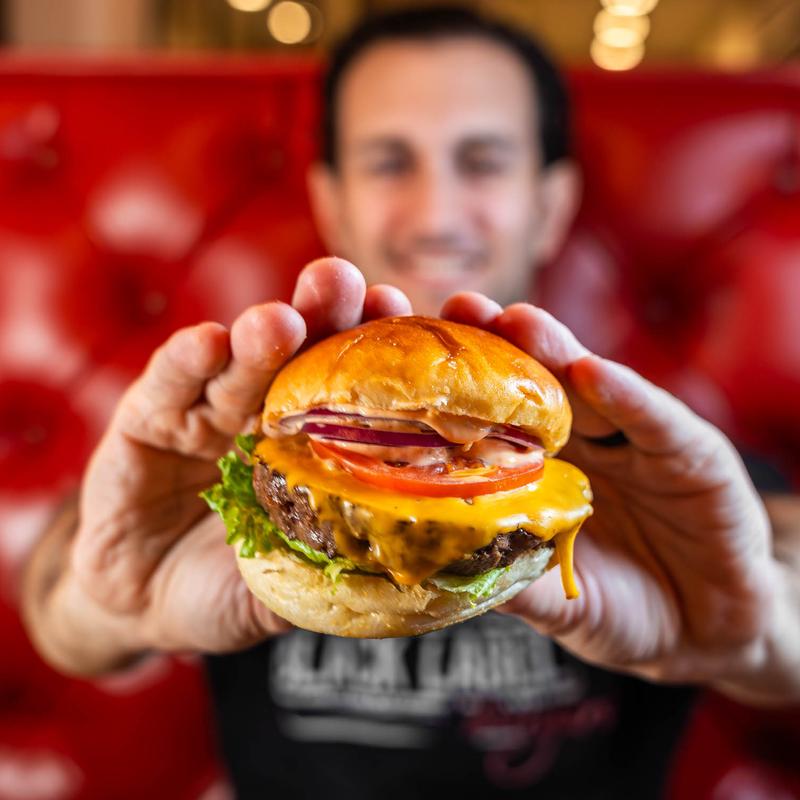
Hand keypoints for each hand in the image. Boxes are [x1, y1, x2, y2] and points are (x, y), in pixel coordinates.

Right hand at [70, 258, 410, 654]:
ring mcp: (213, 409)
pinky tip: (209, 343)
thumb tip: (419, 580)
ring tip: (281, 320)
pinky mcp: (150, 418)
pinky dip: (189, 363)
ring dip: (265, 333)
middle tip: (357, 286)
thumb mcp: (290, 588)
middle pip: (312, 353)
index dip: (406, 354)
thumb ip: (336, 575)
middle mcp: (275, 413)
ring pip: (244, 361)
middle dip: (336, 314)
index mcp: (322, 445)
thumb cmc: (229, 586)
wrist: (139, 600)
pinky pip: (170, 385)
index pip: (373, 390)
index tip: (452, 312)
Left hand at [441, 292, 775, 689]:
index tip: (409, 353)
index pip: (495, 420)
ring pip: (591, 386)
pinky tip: (594, 373)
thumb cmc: (618, 607)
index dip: (456, 388)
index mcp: (541, 470)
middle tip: (459, 307)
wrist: (705, 630)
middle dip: (498, 344)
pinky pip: (657, 422)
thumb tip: (433, 569)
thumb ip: (511, 581)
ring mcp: (636, 442)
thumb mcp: (555, 600)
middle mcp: (583, 443)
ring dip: (554, 350)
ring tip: (516, 319)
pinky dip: (628, 397)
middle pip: (537, 386)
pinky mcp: (694, 454)